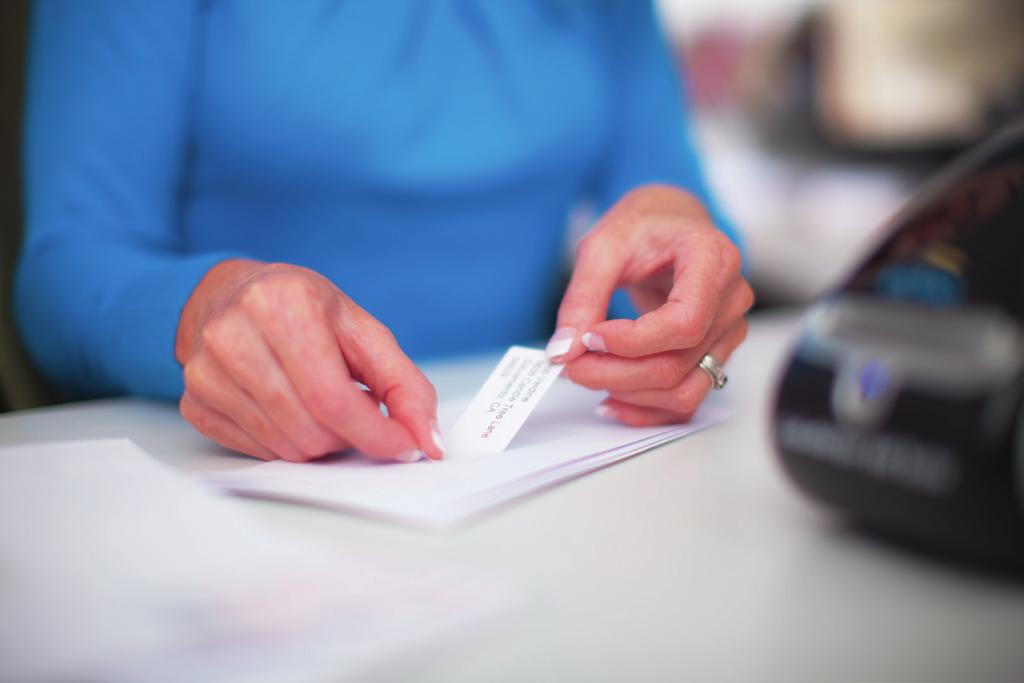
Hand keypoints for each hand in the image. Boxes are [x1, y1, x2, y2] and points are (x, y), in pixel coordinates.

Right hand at [175, 260, 442, 461]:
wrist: (230, 295)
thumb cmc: (302, 310)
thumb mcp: (361, 330)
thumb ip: (405, 384)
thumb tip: (428, 440)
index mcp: (282, 305)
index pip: (334, 399)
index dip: (377, 434)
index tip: (404, 447)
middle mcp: (233, 335)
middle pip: (310, 429)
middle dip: (349, 436)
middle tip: (357, 413)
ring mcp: (205, 372)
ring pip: (285, 447)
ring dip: (320, 440)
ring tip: (321, 404)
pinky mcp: (194, 403)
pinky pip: (258, 451)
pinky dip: (287, 442)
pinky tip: (290, 409)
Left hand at [546, 185, 752, 424]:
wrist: (669, 229)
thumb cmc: (643, 230)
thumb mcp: (603, 246)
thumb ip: (582, 297)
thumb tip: (564, 349)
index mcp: (714, 259)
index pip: (683, 322)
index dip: (632, 342)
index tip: (589, 338)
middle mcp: (732, 299)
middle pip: (677, 362)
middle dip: (615, 372)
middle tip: (570, 364)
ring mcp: (728, 332)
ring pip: (683, 389)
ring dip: (628, 394)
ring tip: (587, 375)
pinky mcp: (715, 356)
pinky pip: (686, 400)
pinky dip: (645, 409)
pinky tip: (610, 400)